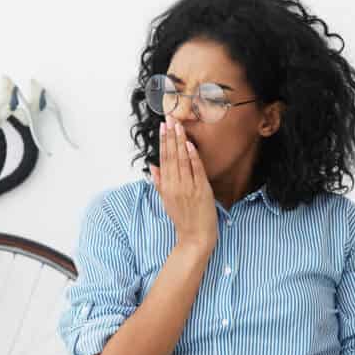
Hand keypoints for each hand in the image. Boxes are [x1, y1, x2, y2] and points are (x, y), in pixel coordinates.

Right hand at [149, 116, 217, 253]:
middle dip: (170, 136)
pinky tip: (190, 144)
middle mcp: (176, 185)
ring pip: (183, 160)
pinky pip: (197, 170)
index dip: (163, 141)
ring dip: (180, 141)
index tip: (162, 126)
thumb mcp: (166, 200)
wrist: (195, 237)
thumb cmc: (182, 219)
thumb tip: (152, 166)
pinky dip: (193, 157)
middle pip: (172, 156)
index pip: (163, 159)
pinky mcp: (202, 190)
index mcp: (166, 187)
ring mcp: (188, 187)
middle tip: (170, 118)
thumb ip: (159, 182)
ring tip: (179, 126)